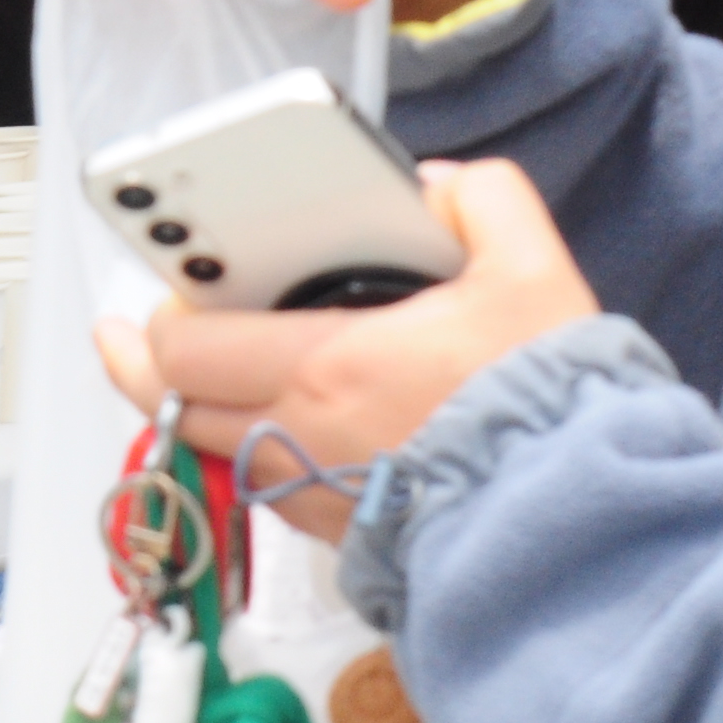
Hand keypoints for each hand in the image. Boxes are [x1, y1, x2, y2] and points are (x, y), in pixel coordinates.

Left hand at [97, 160, 596, 538]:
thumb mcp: (532, 273)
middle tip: (146, 333)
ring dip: (196, 411)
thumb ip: (483, 202)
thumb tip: (435, 189)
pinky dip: (250, 454)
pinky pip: (264, 490)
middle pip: (173, 407)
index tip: (161, 292)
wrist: (576, 526)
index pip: (186, 349)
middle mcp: (300, 438)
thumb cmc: (544, 412)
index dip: (158, 320)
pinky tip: (276, 423)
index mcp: (326, 368)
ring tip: (200, 373)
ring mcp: (314, 496)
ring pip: (212, 454)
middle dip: (147, 364)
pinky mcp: (341, 534)